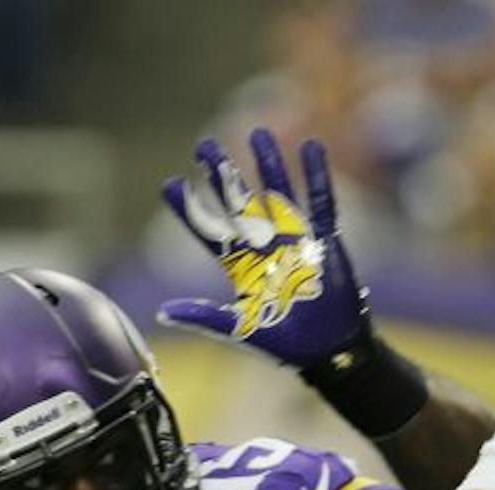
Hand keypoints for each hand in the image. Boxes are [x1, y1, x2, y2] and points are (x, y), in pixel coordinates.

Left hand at [159, 129, 370, 367]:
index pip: (209, 231)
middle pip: (241, 202)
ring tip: (258, 133)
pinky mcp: (325, 241)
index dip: (190, 210)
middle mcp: (266, 247)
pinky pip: (321, 203)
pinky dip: (317, 176)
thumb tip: (163, 312)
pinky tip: (311, 148)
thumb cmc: (288, 345)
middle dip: (223, 174)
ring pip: (279, 193)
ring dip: (269, 164)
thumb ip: (206, 316)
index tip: (170, 184)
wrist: (331, 351)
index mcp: (242, 267)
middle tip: (204, 144)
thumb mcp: (242, 331)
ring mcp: (296, 240)